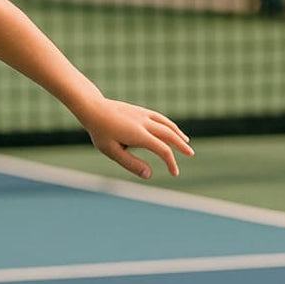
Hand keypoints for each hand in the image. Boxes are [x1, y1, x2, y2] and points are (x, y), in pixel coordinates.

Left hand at [78, 98, 193, 178]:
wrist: (93, 108)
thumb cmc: (100, 132)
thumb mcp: (112, 151)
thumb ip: (131, 164)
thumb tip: (149, 175)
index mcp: (139, 135)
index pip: (162, 150)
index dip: (171, 162)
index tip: (174, 173)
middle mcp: (145, 123)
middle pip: (169, 135)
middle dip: (181, 146)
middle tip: (191, 154)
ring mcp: (144, 115)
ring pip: (166, 124)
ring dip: (178, 133)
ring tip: (186, 142)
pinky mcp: (141, 111)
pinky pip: (160, 118)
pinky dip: (169, 125)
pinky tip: (171, 129)